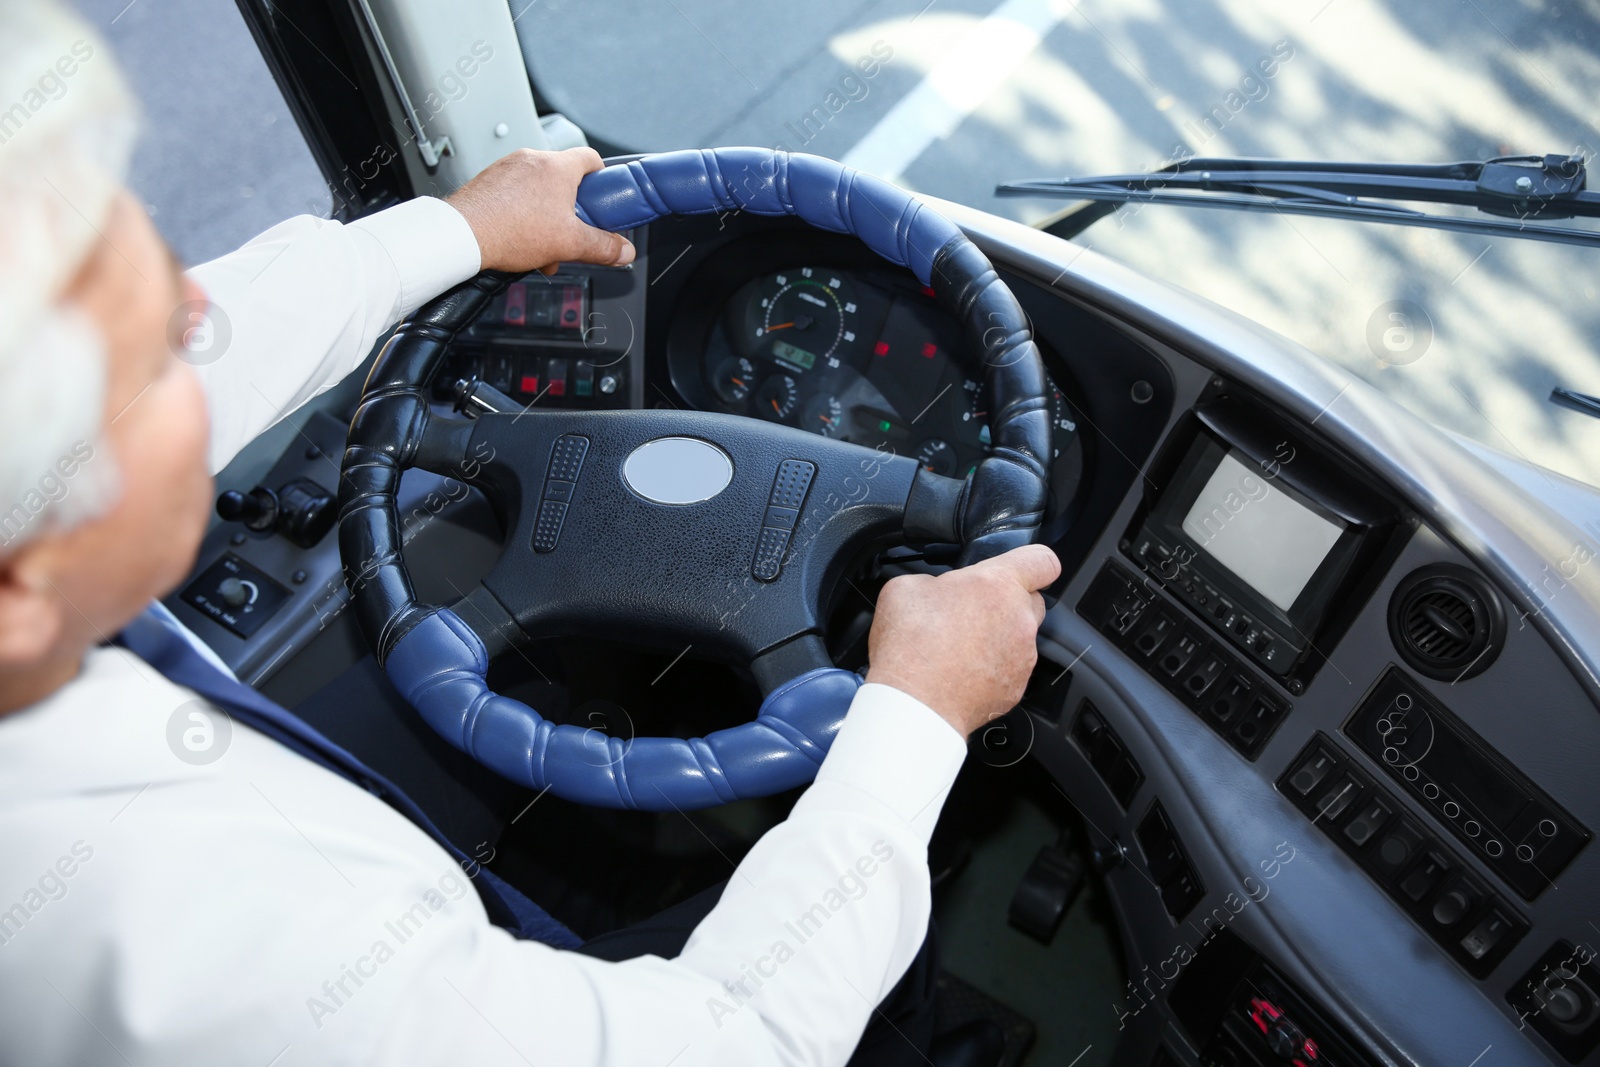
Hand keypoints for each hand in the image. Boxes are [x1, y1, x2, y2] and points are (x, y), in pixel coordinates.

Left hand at [446, 148, 635, 274]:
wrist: (463, 235)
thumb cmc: (510, 230)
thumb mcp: (569, 244)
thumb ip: (603, 247)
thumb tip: (623, 251)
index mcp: (558, 167)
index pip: (591, 158)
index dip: (602, 178)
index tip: (603, 197)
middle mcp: (532, 160)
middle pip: (564, 179)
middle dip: (571, 209)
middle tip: (571, 230)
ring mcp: (508, 167)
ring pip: (538, 188)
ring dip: (546, 215)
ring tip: (541, 243)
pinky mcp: (489, 180)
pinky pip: (515, 192)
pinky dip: (522, 212)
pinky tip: (519, 238)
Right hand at [865, 544, 1061, 737]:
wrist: (914, 705)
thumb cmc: (911, 648)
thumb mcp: (906, 588)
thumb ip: (935, 581)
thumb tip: (938, 591)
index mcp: (998, 585)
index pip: (1042, 560)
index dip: (1032, 561)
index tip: (1021, 567)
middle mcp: (1019, 620)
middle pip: (1031, 600)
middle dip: (1006, 601)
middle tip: (971, 610)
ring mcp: (1022, 657)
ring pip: (1019, 637)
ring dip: (997, 637)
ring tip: (958, 647)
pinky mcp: (1016, 688)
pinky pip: (1010, 670)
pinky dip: (991, 669)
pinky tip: (960, 671)